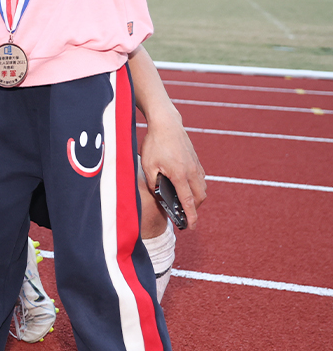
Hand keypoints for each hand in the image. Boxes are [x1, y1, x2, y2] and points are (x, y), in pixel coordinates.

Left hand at [140, 111, 206, 229]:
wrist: (166, 123)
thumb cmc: (155, 143)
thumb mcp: (147, 165)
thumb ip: (152, 183)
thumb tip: (158, 195)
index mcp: (179, 175)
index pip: (188, 201)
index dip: (191, 217)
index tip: (191, 227)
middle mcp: (191, 172)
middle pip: (200, 198)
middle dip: (195, 209)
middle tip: (185, 215)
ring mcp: (196, 165)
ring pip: (203, 188)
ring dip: (197, 198)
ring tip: (185, 201)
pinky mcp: (196, 160)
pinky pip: (201, 179)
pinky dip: (197, 187)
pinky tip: (187, 186)